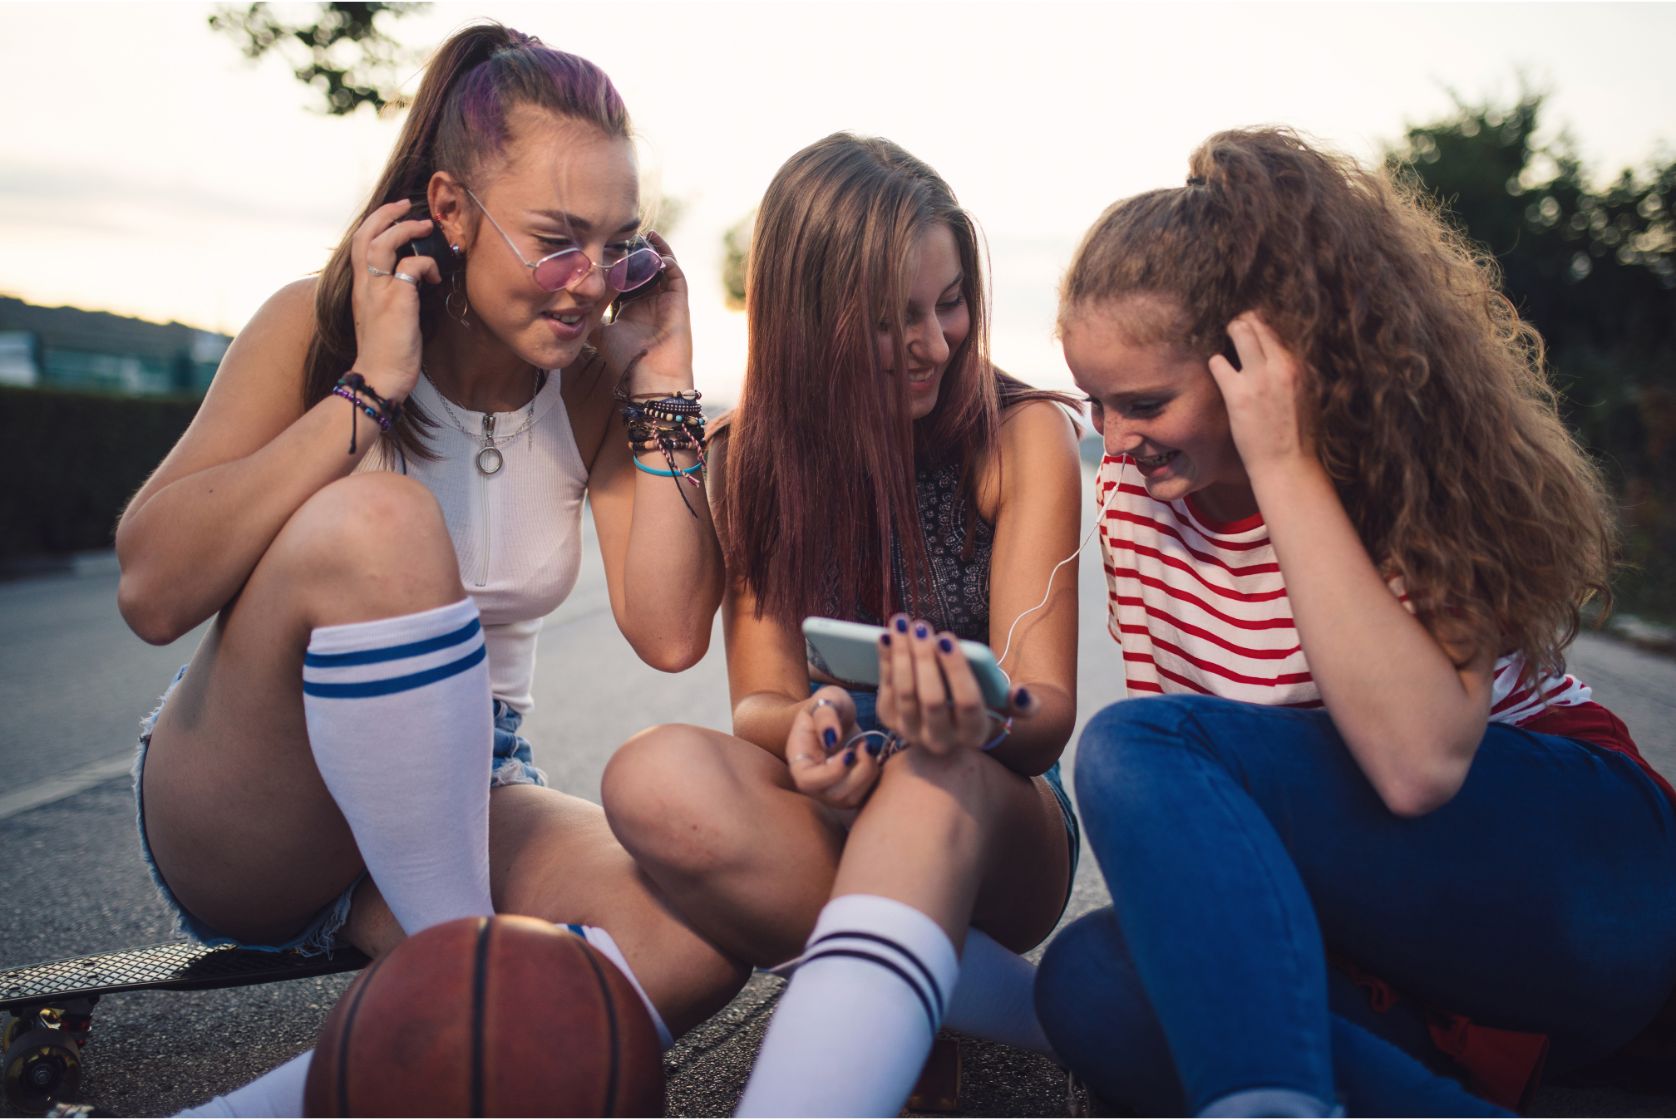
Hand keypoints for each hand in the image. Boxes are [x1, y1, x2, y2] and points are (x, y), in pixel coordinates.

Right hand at [348, 199, 439, 402]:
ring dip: (405, 229)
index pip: (359, 245)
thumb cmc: (386, 354)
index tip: (394, 215)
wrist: (379, 378)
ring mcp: (379, 292)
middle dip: (385, 214)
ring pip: (383, 243)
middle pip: (365, 236)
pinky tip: (436, 276)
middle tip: (406, 205)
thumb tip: (413, 283)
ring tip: (425, 226)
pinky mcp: (397, 301)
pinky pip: (412, 266)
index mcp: (361, 289)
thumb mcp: (384, 319)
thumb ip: (391, 297)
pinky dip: (427, 264)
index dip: (375, 225)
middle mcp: (365, 286)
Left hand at [595, 231, 693, 394]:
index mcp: (633, 309)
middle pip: (645, 269)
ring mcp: (666, 302)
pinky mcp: (680, 303)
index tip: (605, 247)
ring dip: (654, 251)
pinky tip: (656, 249)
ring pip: (663, 268)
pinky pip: (676, 275)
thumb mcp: (600, 334)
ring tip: (643, 234)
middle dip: (636, 252)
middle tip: (624, 233)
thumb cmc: (626, 360)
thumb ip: (589, 318)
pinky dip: (668, 260)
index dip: (618, 263)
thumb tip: (567, 307)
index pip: (627, 279)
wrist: (650, 379)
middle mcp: (651, 303)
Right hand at [784, 686, 882, 809]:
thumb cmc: (829, 705)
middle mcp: (813, 780)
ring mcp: (831, 788)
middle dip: (857, 774)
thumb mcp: (827, 698)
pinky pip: (865, 796)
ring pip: (850, 800)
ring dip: (868, 774)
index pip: (808, 781)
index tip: (850, 752)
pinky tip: (872, 756)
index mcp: (800, 759)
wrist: (838, 715)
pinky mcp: (850, 790)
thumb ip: (826, 715)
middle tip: (864, 745)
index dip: (831, 773)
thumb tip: (831, 738)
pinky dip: (875, 778)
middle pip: (832, 796)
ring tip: (867, 748)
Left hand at [875, 616, 1031, 754]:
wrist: (954, 726)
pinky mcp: (890, 722)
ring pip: (904, 694)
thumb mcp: (1005, 705)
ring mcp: (912, 733)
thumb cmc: (984, 703)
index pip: (966, 703)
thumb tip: (1020, 694)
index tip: (947, 638)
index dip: (956, 670)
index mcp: (974, 734)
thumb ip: (1022, 703)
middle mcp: (942, 741)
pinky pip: (885, 689)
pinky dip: (884, 660)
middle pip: (931, 699)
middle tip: (922, 626)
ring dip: (901, 655)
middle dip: (925, 659)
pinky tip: (887, 636)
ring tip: (902, 623)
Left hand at [1207, 312, 1313, 475]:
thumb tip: (1278, 355)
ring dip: (1227, 338)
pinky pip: (1217, 362)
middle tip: (1232, 333)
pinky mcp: (1238, 394)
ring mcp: (1259, 378)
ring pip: (1239, 331)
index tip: (1249, 330)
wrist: (1288, 464)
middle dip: (1240, 324)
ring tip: (1223, 350)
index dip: (1258, 325)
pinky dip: (1215, 364)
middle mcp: (1282, 365)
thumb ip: (1292, 372)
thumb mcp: (1306, 394)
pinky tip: (1218, 374)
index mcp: (1299, 365)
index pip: (1276, 327)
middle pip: (1256, 322)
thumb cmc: (1297, 435)